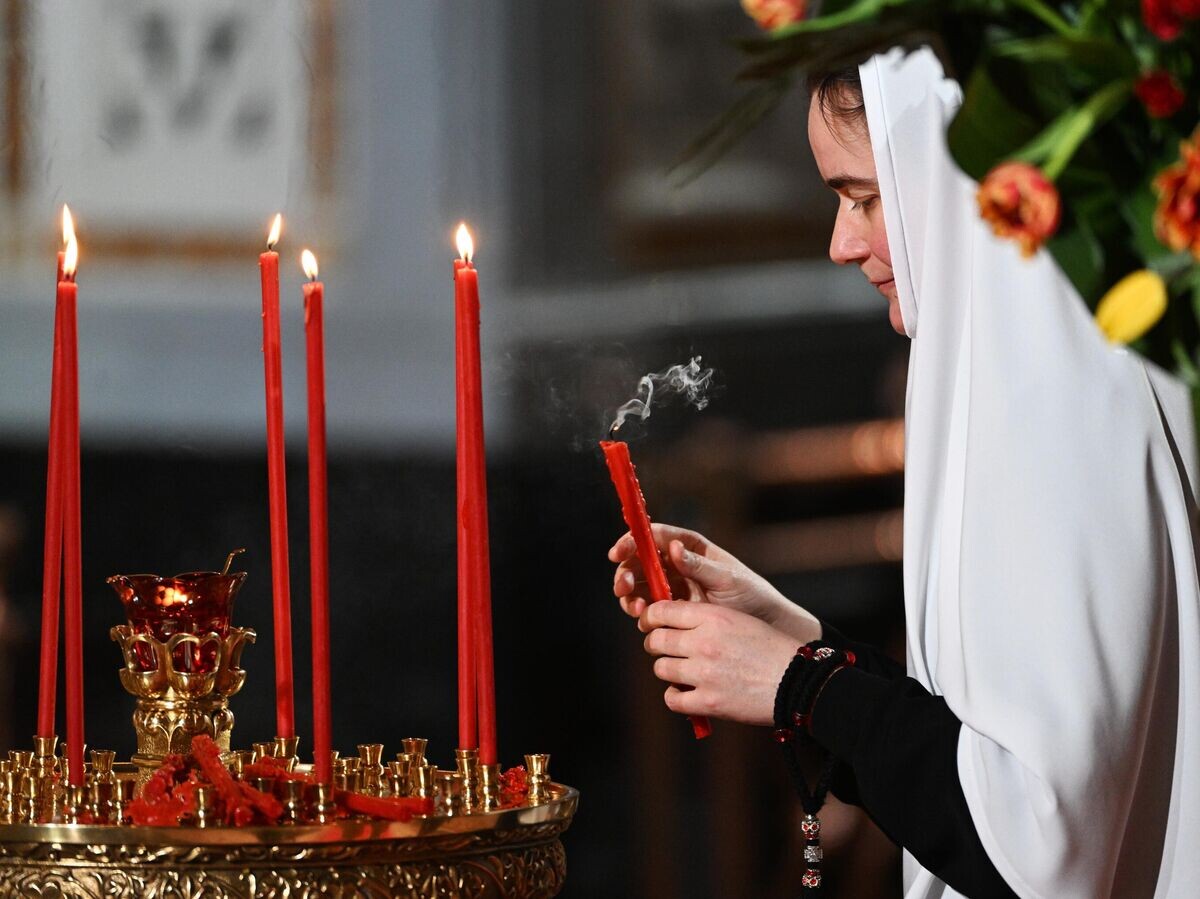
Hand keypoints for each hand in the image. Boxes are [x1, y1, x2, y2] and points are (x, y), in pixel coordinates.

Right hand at [608, 523, 820, 643]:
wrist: (763, 626)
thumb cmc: (751, 595)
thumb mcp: (727, 578)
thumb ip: (699, 565)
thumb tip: (672, 547)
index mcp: (690, 547)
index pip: (654, 535)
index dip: (632, 540)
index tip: (619, 552)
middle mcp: (677, 564)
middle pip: (640, 561)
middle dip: (626, 572)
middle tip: (625, 587)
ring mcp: (673, 587)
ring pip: (639, 585)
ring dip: (630, 594)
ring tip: (636, 608)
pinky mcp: (673, 609)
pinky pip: (648, 606)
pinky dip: (640, 612)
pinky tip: (644, 619)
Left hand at [639, 601, 797, 725]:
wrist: (798, 681)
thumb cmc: (771, 648)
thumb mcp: (739, 619)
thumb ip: (706, 618)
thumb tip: (672, 623)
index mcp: (713, 617)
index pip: (662, 611)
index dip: (651, 618)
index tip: (652, 624)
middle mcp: (704, 643)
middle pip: (656, 640)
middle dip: (656, 644)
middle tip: (663, 650)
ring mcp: (704, 674)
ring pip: (661, 669)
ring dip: (668, 670)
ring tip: (680, 672)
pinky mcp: (708, 702)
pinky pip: (672, 699)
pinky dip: (675, 696)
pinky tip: (685, 693)